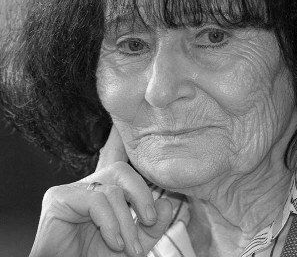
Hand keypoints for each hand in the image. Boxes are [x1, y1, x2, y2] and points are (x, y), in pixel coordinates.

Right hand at [30, 126, 172, 256]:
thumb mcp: (133, 244)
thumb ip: (151, 226)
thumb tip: (166, 203)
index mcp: (103, 193)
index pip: (116, 160)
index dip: (119, 140)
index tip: (125, 125)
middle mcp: (87, 187)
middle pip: (121, 170)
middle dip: (141, 194)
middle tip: (150, 220)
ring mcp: (71, 191)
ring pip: (112, 190)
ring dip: (126, 223)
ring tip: (129, 248)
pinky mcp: (58, 199)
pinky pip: (97, 201)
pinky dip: (111, 224)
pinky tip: (114, 242)